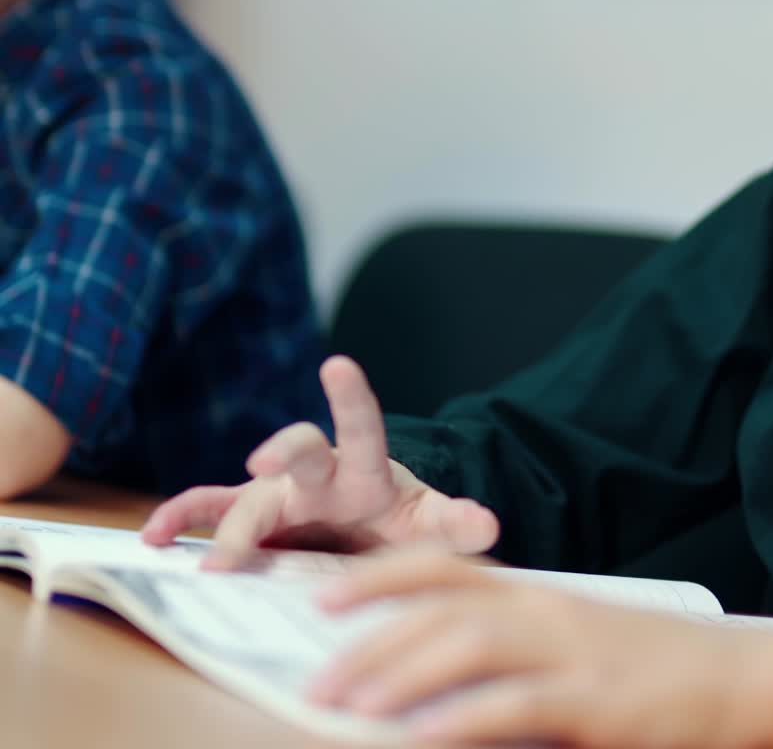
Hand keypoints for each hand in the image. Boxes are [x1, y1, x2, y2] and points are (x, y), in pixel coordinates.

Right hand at [140, 355, 498, 567]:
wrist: (368, 530)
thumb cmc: (396, 520)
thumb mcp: (428, 524)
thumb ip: (454, 521)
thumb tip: (489, 521)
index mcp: (365, 471)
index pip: (362, 427)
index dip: (351, 398)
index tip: (338, 364)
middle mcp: (318, 474)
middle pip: (300, 452)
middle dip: (284, 451)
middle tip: (265, 464)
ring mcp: (280, 495)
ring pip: (243, 494)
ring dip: (215, 513)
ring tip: (174, 533)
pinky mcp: (254, 518)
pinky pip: (211, 514)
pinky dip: (183, 520)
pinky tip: (154, 537)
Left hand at [308, 547, 772, 747]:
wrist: (738, 675)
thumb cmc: (651, 663)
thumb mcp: (578, 641)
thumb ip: (517, 649)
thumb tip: (441, 680)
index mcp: (537, 594)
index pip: (444, 569)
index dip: (380, 576)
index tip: (323, 595)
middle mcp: (545, 611)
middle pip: (442, 609)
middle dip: (371, 638)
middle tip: (314, 675)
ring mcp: (571, 653)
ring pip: (469, 647)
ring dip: (401, 674)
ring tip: (347, 703)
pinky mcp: (595, 701)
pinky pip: (516, 707)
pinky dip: (464, 720)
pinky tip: (422, 738)